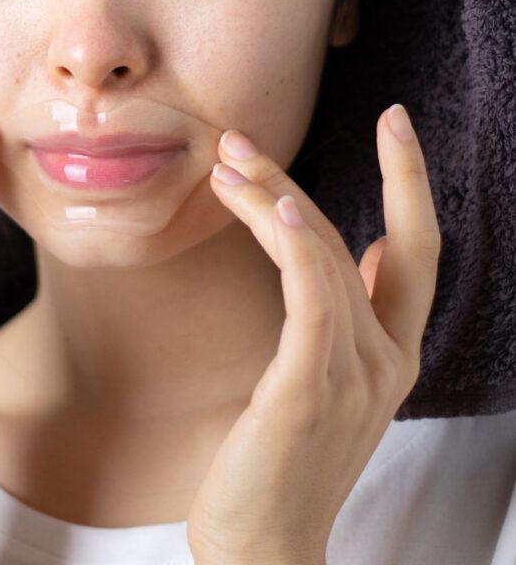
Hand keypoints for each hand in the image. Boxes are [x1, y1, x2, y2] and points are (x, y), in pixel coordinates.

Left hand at [185, 104, 441, 564]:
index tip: (396, 122)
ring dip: (274, 201)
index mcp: (393, 354)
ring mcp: (354, 377)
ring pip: (322, 261)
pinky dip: (300, 250)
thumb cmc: (287, 459)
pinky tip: (279, 211)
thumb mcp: (333, 380)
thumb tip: (378, 249)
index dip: (411, 181)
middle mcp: (385, 360)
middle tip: (240, 138)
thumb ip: (361, 315)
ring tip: (225, 163)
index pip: (417, 250)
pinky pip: (313, 304)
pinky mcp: (309, 391)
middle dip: (297, 180)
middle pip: (352, 242)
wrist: (264, 550)